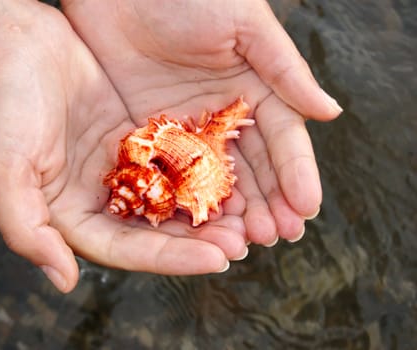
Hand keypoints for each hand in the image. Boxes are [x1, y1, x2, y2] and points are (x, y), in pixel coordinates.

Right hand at [0, 2, 238, 291]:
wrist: (10, 40)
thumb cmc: (0, 103)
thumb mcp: (3, 170)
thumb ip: (27, 229)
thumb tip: (63, 281)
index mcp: (68, 213)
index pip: (125, 248)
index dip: (170, 258)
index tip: (216, 259)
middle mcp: (96, 194)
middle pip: (153, 228)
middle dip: (197, 238)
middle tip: (242, 241)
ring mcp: (116, 163)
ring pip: (168, 194)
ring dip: (204, 207)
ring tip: (247, 216)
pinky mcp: (132, 133)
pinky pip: (170, 156)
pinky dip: (198, 168)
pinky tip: (230, 172)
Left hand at [63, 0, 341, 245]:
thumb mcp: (244, 26)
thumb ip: (285, 71)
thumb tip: (331, 114)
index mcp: (254, 88)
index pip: (282, 140)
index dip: (296, 174)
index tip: (307, 209)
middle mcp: (223, 113)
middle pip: (251, 168)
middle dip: (266, 203)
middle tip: (274, 237)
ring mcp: (185, 127)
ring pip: (213, 178)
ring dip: (230, 211)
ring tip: (241, 242)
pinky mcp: (149, 133)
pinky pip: (170, 173)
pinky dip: (184, 200)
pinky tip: (195, 225)